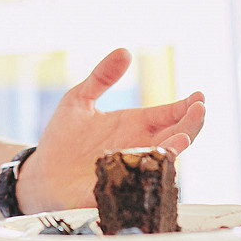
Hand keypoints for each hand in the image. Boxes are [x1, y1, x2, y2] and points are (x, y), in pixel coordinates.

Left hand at [15, 49, 205, 213]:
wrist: (42, 172)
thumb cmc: (63, 138)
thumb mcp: (79, 98)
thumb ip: (101, 76)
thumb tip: (124, 51)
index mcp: (135, 125)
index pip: (169, 114)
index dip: (187, 106)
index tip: (199, 96)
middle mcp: (139, 147)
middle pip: (175, 136)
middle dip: (191, 124)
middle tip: (199, 110)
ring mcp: (131, 169)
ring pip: (161, 160)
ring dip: (174, 149)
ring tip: (183, 137)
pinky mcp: (116, 188)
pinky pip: (137, 182)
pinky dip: (147, 174)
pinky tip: (154, 164)